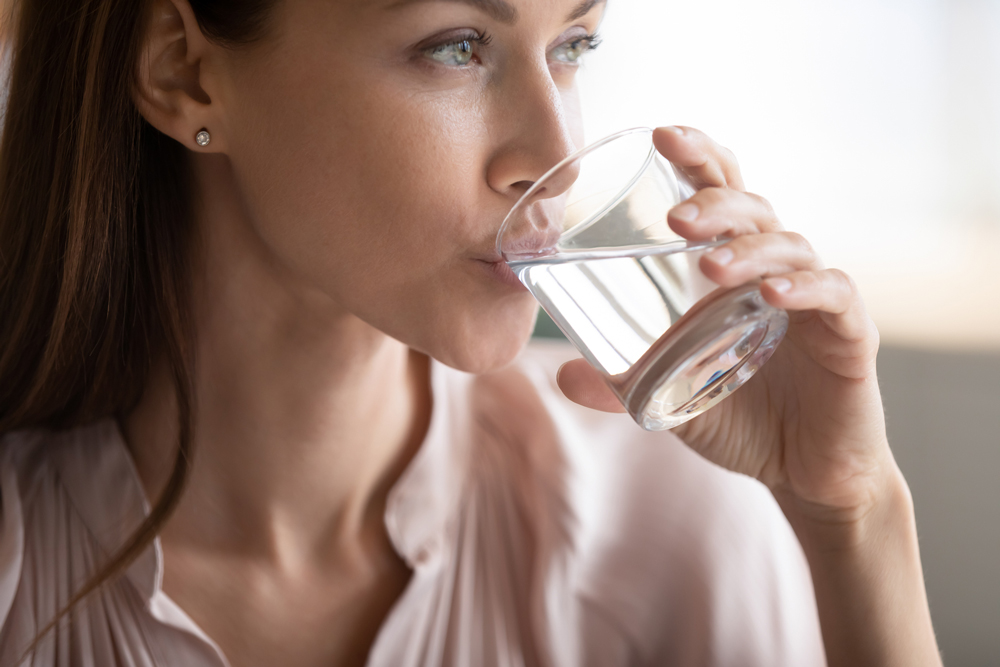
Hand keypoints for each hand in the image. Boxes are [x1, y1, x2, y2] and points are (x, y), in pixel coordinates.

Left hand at [557, 125, 894, 521]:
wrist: (803, 473)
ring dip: (749, 249)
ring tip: (710, 266)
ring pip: (791, 246)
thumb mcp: (668, 397)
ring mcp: (816, 299)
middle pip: (754, 208)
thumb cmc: (740, 417)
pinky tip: (772, 296)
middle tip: (675, 219)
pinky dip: (806, 288)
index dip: (699, 158)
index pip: (722, 194)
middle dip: (715, 202)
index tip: (661, 134)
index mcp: (735, 268)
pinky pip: (835, 295)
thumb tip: (560, 375)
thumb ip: (621, 384)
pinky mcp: (850, 335)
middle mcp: (777, 269)